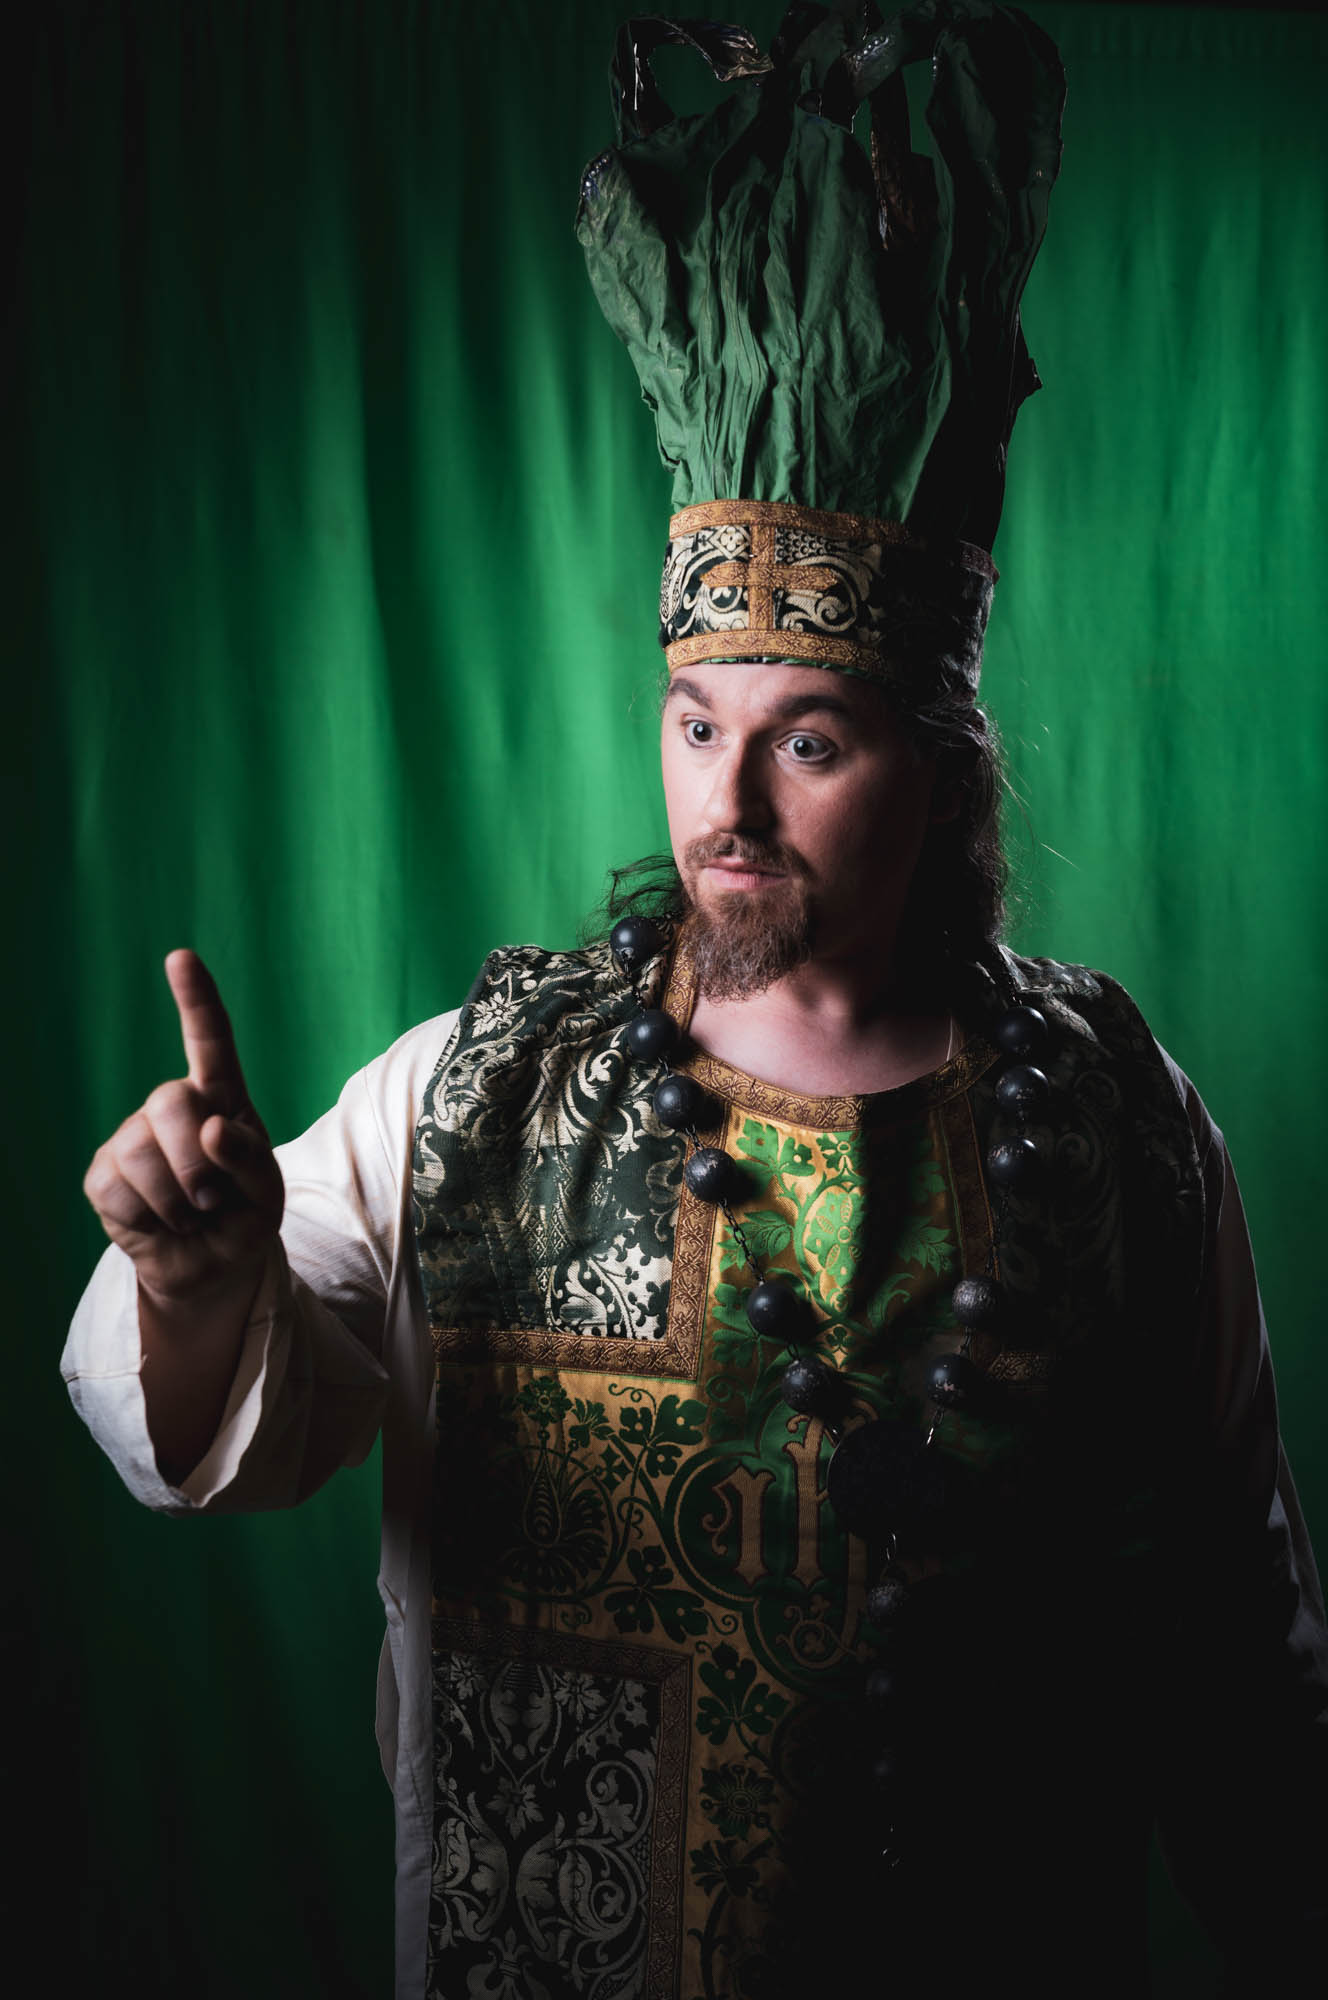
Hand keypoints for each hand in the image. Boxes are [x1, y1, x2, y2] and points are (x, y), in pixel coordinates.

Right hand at [83, 950, 283, 1308]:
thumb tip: (212, 1128)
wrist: (212, 1268)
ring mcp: (131, 1137)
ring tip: (192, 1217)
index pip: (210, 1041)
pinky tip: (161, 1223)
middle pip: (170, 1102)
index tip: (180, 958)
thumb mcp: (267, 1192)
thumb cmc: (245, 1216)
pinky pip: (117, 1188)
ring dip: (176, 1200)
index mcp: (222, 1098)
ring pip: (141, 1150)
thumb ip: (250, 1158)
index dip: (195, 999)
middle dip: (197, 1162)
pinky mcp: (103, 1174)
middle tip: (214, 1202)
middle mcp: (172, 1108)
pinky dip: (149, 1218)